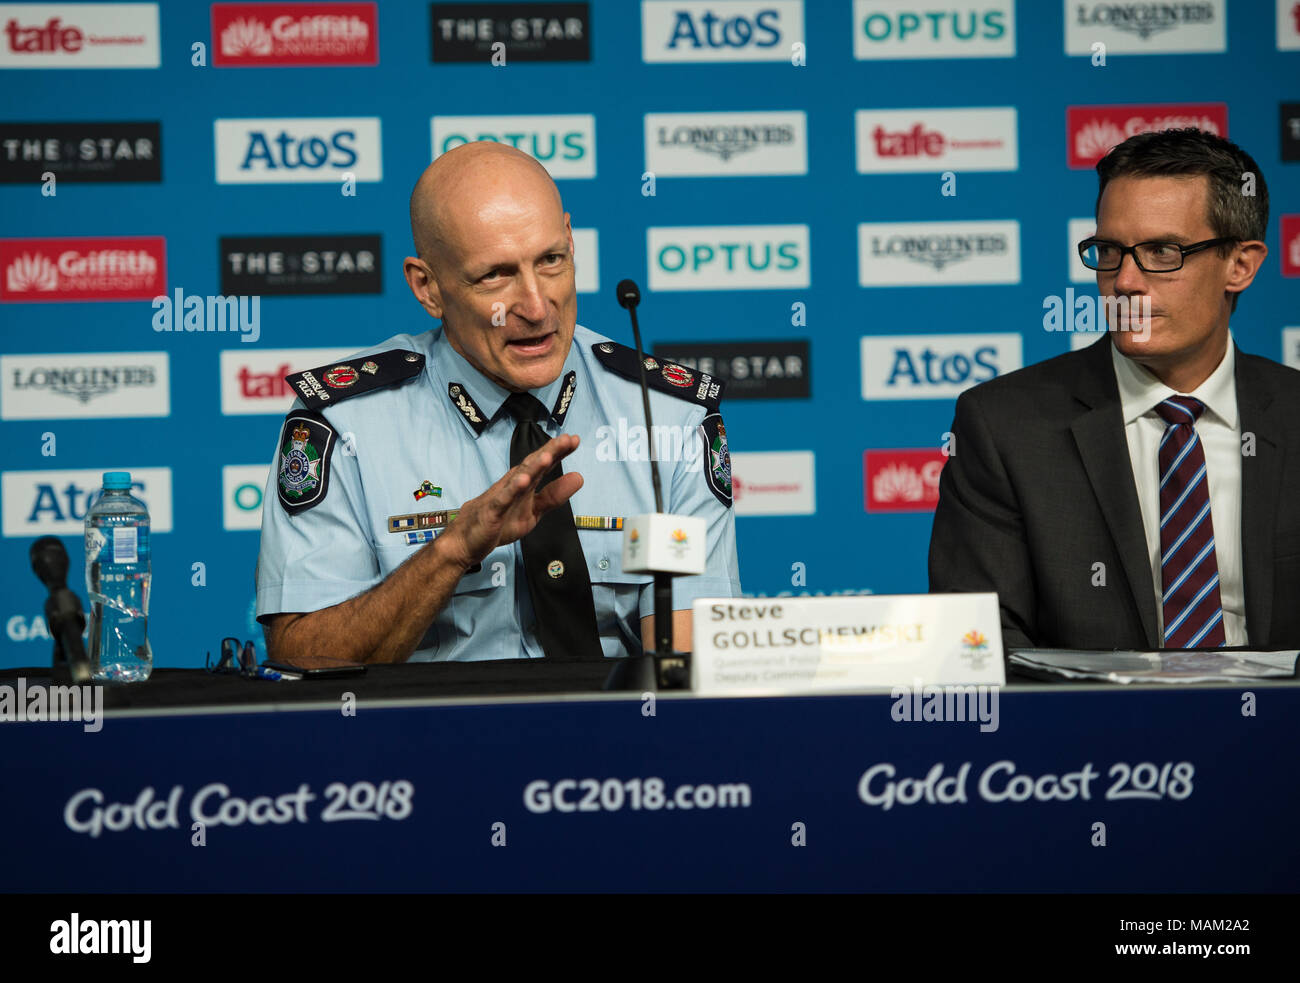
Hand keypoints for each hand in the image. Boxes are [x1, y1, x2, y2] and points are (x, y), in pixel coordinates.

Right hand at [437, 434, 582, 568]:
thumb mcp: (534, 511)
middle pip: (532, 465)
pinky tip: (523, 481)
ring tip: (548, 455)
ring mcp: (501, 496)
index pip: (543, 465)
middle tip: (566, 439)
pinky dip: (512, 490)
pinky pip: (503, 499)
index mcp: (524, 483)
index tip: (574, 439)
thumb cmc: (500, 521)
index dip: (558, 452)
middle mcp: (513, 484)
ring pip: (518, 478)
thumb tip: (580, 478)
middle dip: (549, 451)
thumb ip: (554, 495)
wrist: (466, 540)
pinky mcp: (492, 512)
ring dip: (533, 466)